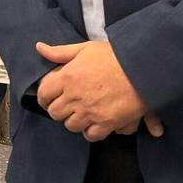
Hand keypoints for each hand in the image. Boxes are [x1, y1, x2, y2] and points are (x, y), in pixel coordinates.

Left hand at [34, 40, 151, 141]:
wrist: (143, 68)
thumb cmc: (114, 56)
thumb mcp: (85, 48)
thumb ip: (60, 52)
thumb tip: (39, 47)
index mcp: (67, 77)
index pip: (43, 94)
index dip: (44, 98)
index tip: (49, 98)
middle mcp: (75, 96)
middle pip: (55, 113)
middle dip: (58, 110)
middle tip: (66, 107)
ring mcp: (90, 111)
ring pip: (71, 125)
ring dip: (73, 121)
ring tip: (80, 115)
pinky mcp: (107, 122)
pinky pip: (91, 135)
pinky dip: (90, 132)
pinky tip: (94, 124)